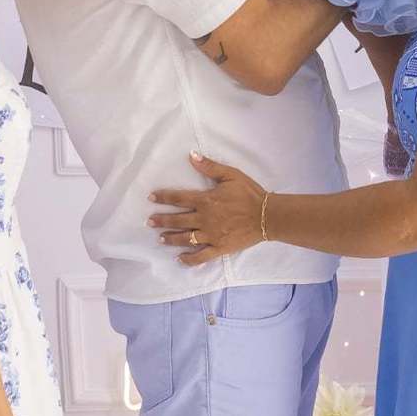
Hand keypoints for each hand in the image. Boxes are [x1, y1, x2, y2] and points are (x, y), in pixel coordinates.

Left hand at [148, 153, 265, 264]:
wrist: (266, 215)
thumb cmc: (250, 194)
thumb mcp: (231, 175)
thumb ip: (210, 167)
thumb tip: (191, 156)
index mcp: (205, 200)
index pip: (179, 198)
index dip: (163, 197)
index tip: (151, 198)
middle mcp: (204, 219)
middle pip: (177, 220)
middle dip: (162, 220)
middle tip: (150, 222)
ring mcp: (210, 235)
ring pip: (185, 238)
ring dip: (171, 238)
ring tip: (160, 238)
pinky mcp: (219, 248)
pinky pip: (201, 256)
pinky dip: (189, 259)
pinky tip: (180, 259)